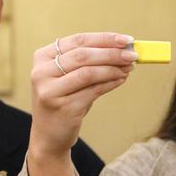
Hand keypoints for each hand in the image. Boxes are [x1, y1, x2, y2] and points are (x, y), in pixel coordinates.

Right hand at [26, 32, 135, 175]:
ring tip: (129, 68)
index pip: (78, 40)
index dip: (105, 38)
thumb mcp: (71, 77)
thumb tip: (123, 50)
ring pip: (89, 72)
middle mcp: (42, 72)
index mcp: (42, 57)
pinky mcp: (63, 107)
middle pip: (84, 55)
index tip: (127, 39)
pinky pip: (93, 90)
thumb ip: (91, 62)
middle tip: (133, 54)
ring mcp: (50, 91)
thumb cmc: (64, 101)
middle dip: (112, 52)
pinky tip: (121, 80)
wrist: (49, 137)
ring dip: (113, 68)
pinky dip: (111, 83)